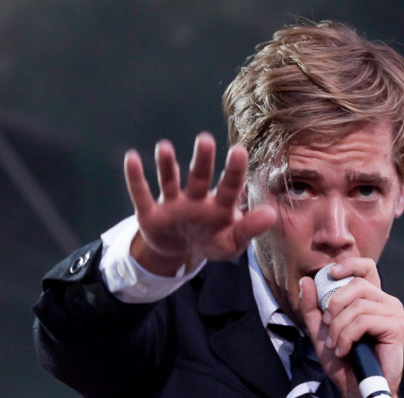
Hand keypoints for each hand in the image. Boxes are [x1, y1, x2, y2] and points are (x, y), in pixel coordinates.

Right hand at [124, 133, 276, 275]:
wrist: (180, 251)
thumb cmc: (211, 241)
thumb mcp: (231, 242)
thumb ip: (249, 229)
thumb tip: (272, 214)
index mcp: (219, 206)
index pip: (229, 187)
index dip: (234, 171)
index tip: (239, 151)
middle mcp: (196, 199)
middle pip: (199, 177)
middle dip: (202, 161)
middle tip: (205, 140)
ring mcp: (172, 204)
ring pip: (169, 181)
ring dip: (166, 165)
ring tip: (164, 148)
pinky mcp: (150, 214)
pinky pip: (141, 194)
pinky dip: (135, 178)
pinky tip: (131, 158)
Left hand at [298, 259, 403, 397]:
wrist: (358, 391)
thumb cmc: (345, 364)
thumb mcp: (322, 333)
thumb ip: (313, 308)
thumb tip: (306, 281)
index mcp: (372, 300)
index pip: (365, 268)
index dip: (348, 265)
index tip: (329, 274)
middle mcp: (386, 302)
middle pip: (356, 285)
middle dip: (334, 305)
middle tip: (328, 327)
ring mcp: (394, 313)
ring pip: (358, 306)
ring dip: (339, 328)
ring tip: (337, 345)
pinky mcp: (396, 327)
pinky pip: (364, 320)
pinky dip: (347, 336)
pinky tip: (345, 350)